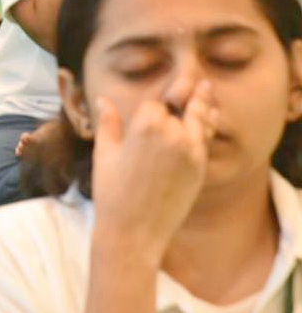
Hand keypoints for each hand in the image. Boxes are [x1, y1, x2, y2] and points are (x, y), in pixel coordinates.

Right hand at [91, 80, 217, 256]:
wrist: (133, 231)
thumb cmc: (112, 191)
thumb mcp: (105, 152)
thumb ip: (108, 122)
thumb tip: (103, 100)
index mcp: (146, 125)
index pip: (155, 103)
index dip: (150, 107)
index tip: (150, 107)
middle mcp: (172, 134)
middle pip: (182, 106)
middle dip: (185, 94)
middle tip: (194, 81)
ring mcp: (190, 151)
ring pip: (200, 119)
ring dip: (203, 104)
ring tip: (207, 90)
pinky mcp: (200, 167)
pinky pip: (206, 139)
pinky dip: (207, 126)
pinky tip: (208, 119)